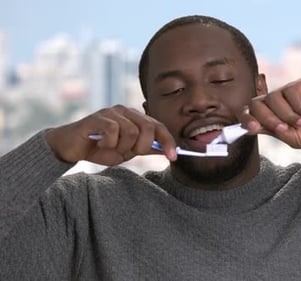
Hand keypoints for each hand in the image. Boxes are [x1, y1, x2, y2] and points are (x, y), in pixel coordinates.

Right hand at [45, 105, 176, 165]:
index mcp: (135, 118)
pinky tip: (100, 145)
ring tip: (109, 148)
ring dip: (121, 147)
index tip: (174, 157)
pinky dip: (109, 144)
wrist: (71, 148)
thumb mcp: (127, 152)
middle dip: (141, 146)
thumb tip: (167, 150)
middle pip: (148, 128)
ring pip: (131, 132)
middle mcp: (125, 111)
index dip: (168, 142)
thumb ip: (146, 149)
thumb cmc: (99, 148)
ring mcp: (111, 112)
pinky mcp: (97, 117)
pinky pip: (113, 131)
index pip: (158, 126)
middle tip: (127, 153)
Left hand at [240, 77, 300, 147]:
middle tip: (283, 129)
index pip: (251, 111)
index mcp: (273, 115)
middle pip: (257, 103)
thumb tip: (251, 128)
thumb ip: (273, 131)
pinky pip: (292, 92)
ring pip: (273, 97)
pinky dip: (299, 106)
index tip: (252, 127)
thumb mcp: (293, 138)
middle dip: (267, 118)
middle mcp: (278, 101)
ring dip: (286, 114)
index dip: (246, 118)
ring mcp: (291, 91)